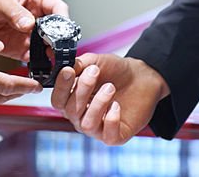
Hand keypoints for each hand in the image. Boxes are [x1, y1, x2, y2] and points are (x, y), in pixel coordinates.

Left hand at [0, 0, 68, 59]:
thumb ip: (14, 11)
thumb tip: (29, 24)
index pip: (56, 8)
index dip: (63, 20)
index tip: (64, 33)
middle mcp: (33, 17)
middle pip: (54, 31)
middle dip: (58, 43)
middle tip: (57, 53)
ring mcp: (25, 34)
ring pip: (45, 47)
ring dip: (48, 56)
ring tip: (49, 63)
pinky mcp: (15, 48)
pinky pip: (30, 58)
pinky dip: (35, 65)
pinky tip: (36, 70)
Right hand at [50, 53, 168, 144]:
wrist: (141, 78)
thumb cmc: (115, 72)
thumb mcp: (95, 62)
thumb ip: (78, 64)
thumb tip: (65, 66)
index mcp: (72, 99)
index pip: (58, 100)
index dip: (61, 87)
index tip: (69, 71)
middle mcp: (81, 116)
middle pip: (71, 110)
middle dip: (82, 90)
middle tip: (95, 72)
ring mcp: (97, 128)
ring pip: (87, 123)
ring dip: (98, 103)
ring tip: (110, 87)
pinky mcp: (114, 136)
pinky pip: (107, 135)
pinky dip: (111, 119)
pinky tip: (117, 105)